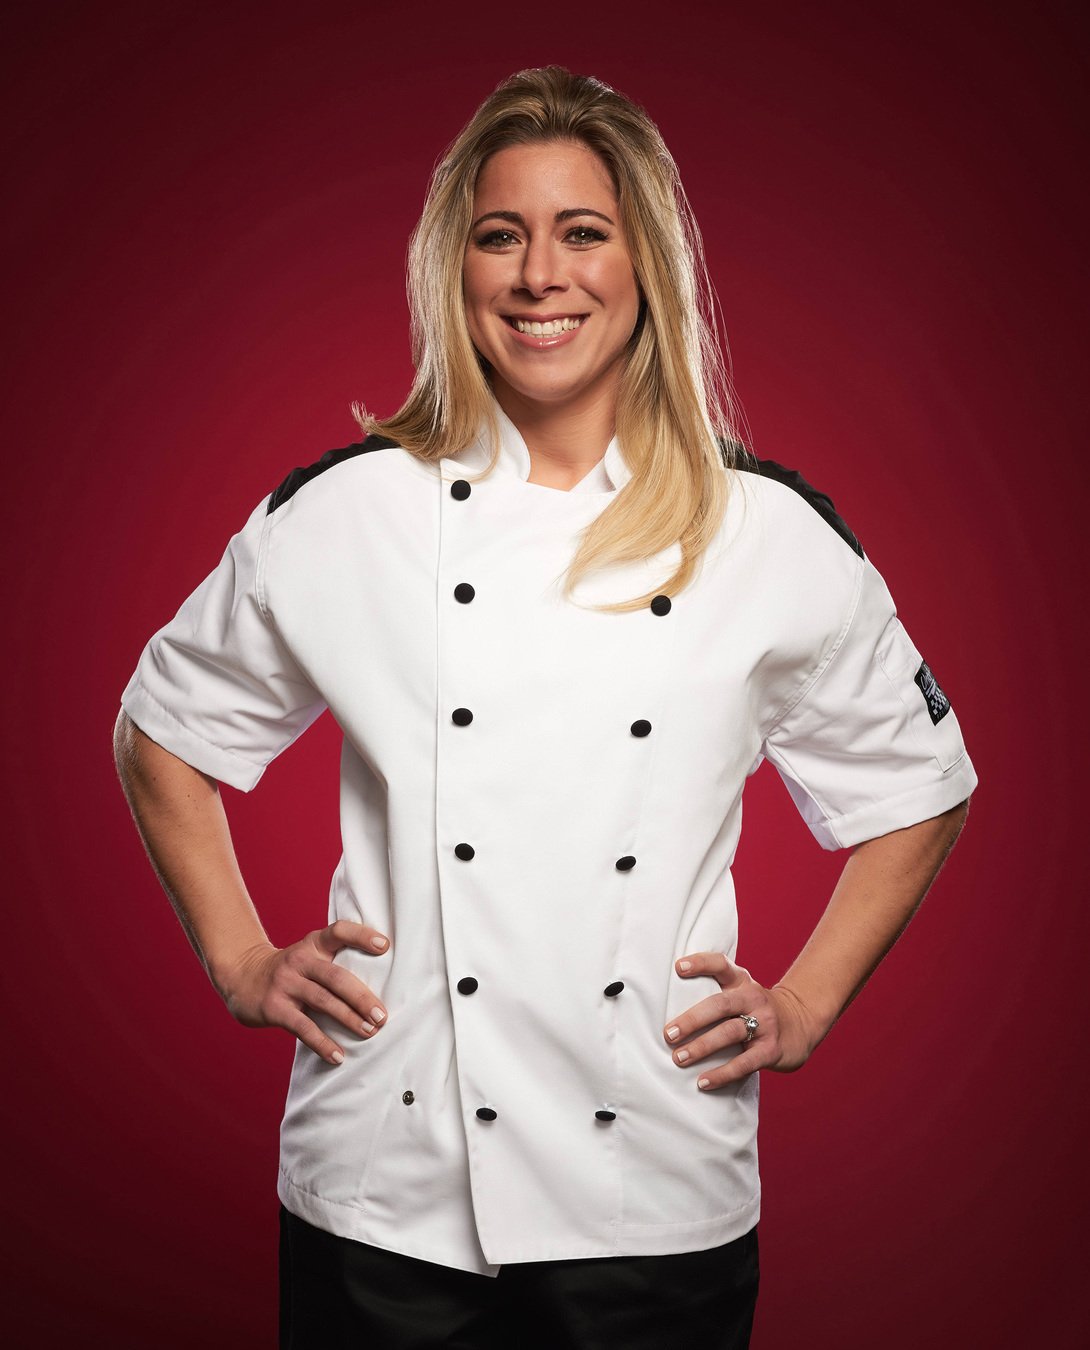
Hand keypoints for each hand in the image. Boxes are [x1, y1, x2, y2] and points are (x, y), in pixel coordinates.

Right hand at [216, 920, 391, 1065]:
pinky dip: (322, 1043)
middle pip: (336, 976)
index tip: (385, 946)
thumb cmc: (291, 971)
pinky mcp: (275, 1008)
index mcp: (313, 944)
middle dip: (362, 997)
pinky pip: (303, 1027)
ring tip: (369, 1032)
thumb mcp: (308, 955)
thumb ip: (334, 964)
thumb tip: (377, 993)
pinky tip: (338, 1056)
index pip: (339, 931)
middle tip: (382, 1016)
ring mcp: (285, 983)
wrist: (242, 977)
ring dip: (349, 1019)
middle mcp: (300, 960)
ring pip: (323, 1001)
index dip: (362, 936)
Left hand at [663, 952, 820, 1090]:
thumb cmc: (755, 1009)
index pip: (721, 965)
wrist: (800, 1023)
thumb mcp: (740, 992)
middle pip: (720, 1005)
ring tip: (679, 1058)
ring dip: (702, 1046)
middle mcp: (753, 998)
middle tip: (668, 1033)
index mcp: (742, 981)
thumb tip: (665, 1007)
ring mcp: (765, 1023)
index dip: (700, 963)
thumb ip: (714, 993)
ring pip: (730, 1033)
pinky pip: (744, 1063)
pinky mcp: (771, 1049)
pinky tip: (702, 1082)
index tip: (677, 967)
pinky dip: (722, 1074)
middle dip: (692, 1019)